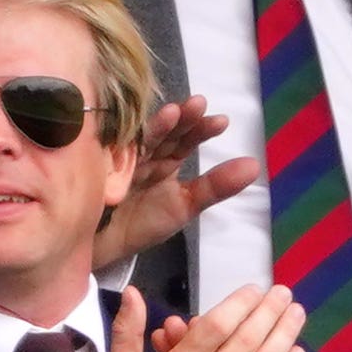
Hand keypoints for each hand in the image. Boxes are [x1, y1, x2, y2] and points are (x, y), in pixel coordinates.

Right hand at [89, 93, 257, 261]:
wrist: (104, 247)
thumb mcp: (185, 205)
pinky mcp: (96, 170)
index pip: (186, 138)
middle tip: (198, 105)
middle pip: (163, 131)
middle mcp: (144, 154)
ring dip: (155, 126)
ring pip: (138, 139)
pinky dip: (120, 145)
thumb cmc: (143, 224)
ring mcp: (118, 160)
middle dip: (180, 118)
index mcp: (165, 159)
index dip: (201, 129)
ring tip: (172, 112)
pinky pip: (109, 155)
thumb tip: (254, 165)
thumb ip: (215, 186)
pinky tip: (131, 136)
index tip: (220, 122)